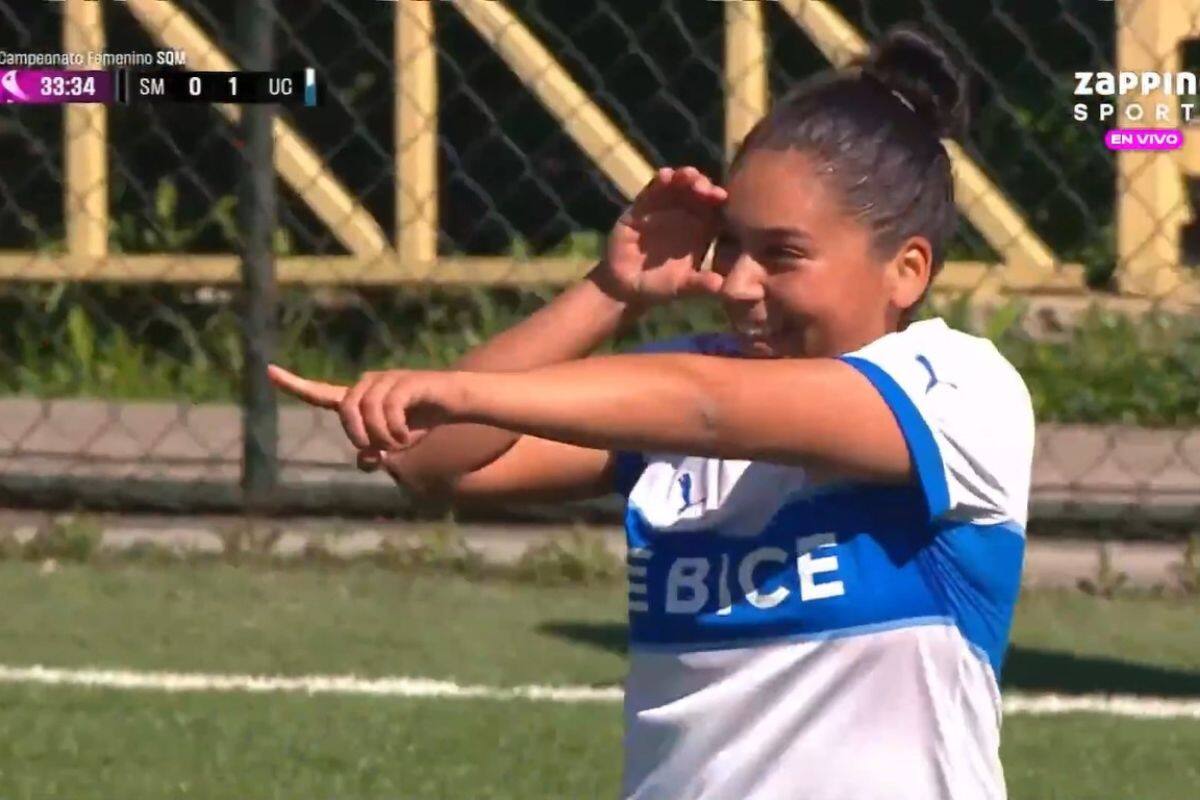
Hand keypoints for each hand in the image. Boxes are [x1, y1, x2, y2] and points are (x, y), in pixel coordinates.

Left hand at [267, 365, 461, 463]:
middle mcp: (367, 384)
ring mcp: (386, 380)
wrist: (454, 402)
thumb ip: (375, 453)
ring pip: (367, 412)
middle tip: (384, 450)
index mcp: (358, 398)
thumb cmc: (420, 422)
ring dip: (383, 436)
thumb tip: (363, 461)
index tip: (269, 371)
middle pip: (346, 410)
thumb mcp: (394, 444)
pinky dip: (397, 431)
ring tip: (400, 443)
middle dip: (361, 436)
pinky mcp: (406, 381)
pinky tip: (408, 436)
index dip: (295, 385)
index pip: (321, 393)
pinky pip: (389, 409)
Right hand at [596, 166, 726, 305]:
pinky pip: (653, 190)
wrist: (625, 288)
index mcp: (700, 233)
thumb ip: (698, 285)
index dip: (719, 201)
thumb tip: (719, 285)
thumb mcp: (681, 288)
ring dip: (685, 177)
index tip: (721, 197)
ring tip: (687, 176)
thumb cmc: (658, 287)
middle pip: (699, 193)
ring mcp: (664, 209)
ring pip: (678, 186)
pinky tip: (665, 176)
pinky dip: (659, 181)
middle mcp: (685, 216)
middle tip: (704, 187)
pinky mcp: (642, 207)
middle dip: (703, 184)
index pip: (715, 211)